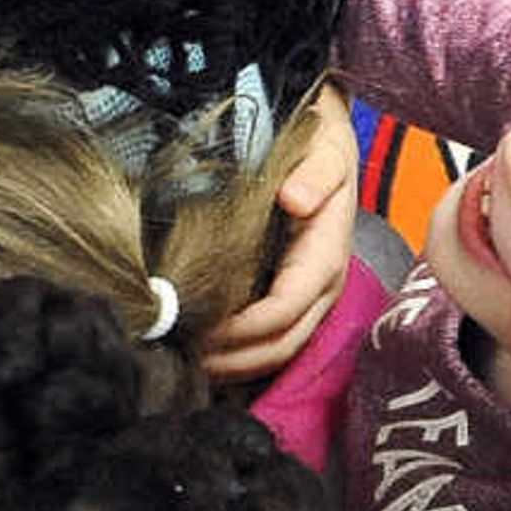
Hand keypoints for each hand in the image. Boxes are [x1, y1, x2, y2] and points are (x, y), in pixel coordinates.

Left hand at [199, 102, 360, 383]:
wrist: (328, 146)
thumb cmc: (320, 149)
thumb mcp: (325, 150)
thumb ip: (315, 174)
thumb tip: (295, 198)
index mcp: (326, 256)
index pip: (285, 309)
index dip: (242, 328)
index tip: (198, 327)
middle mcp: (322, 287)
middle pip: (282, 343)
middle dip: (234, 359)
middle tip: (182, 358)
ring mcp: (310, 297)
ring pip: (278, 351)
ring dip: (235, 365)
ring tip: (187, 362)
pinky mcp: (296, 298)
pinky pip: (272, 339)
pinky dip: (240, 354)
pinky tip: (204, 352)